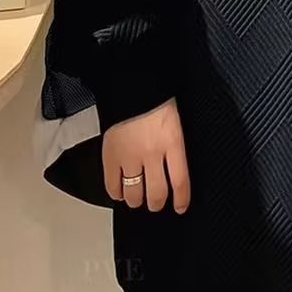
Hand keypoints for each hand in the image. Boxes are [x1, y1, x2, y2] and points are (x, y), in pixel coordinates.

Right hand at [102, 97, 190, 213]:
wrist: (131, 84)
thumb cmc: (157, 100)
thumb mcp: (176, 124)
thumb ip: (175, 148)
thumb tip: (175, 170)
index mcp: (173, 143)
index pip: (180, 181)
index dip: (181, 199)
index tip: (180, 207)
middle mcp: (152, 153)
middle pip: (157, 193)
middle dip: (157, 203)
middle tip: (156, 203)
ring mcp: (129, 156)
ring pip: (134, 193)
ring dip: (137, 200)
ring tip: (138, 199)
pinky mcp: (110, 155)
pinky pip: (112, 185)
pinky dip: (116, 193)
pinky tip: (120, 193)